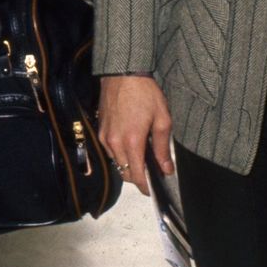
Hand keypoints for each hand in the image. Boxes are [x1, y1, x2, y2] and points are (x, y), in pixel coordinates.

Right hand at [97, 73, 172, 197]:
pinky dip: (120, 154)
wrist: (122, 75)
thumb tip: (166, 169)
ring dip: (128, 165)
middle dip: (137, 177)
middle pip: (124, 172)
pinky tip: (131, 145)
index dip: (144, 186)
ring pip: (116, 162)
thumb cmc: (145, 94)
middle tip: (151, 174)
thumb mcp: (162, 120)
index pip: (136, 175)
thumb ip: (162, 148)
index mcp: (132, 142)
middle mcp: (115, 143)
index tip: (152, 191)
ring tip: (142, 158)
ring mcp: (105, 137)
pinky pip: (110, 150)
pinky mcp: (101, 130)